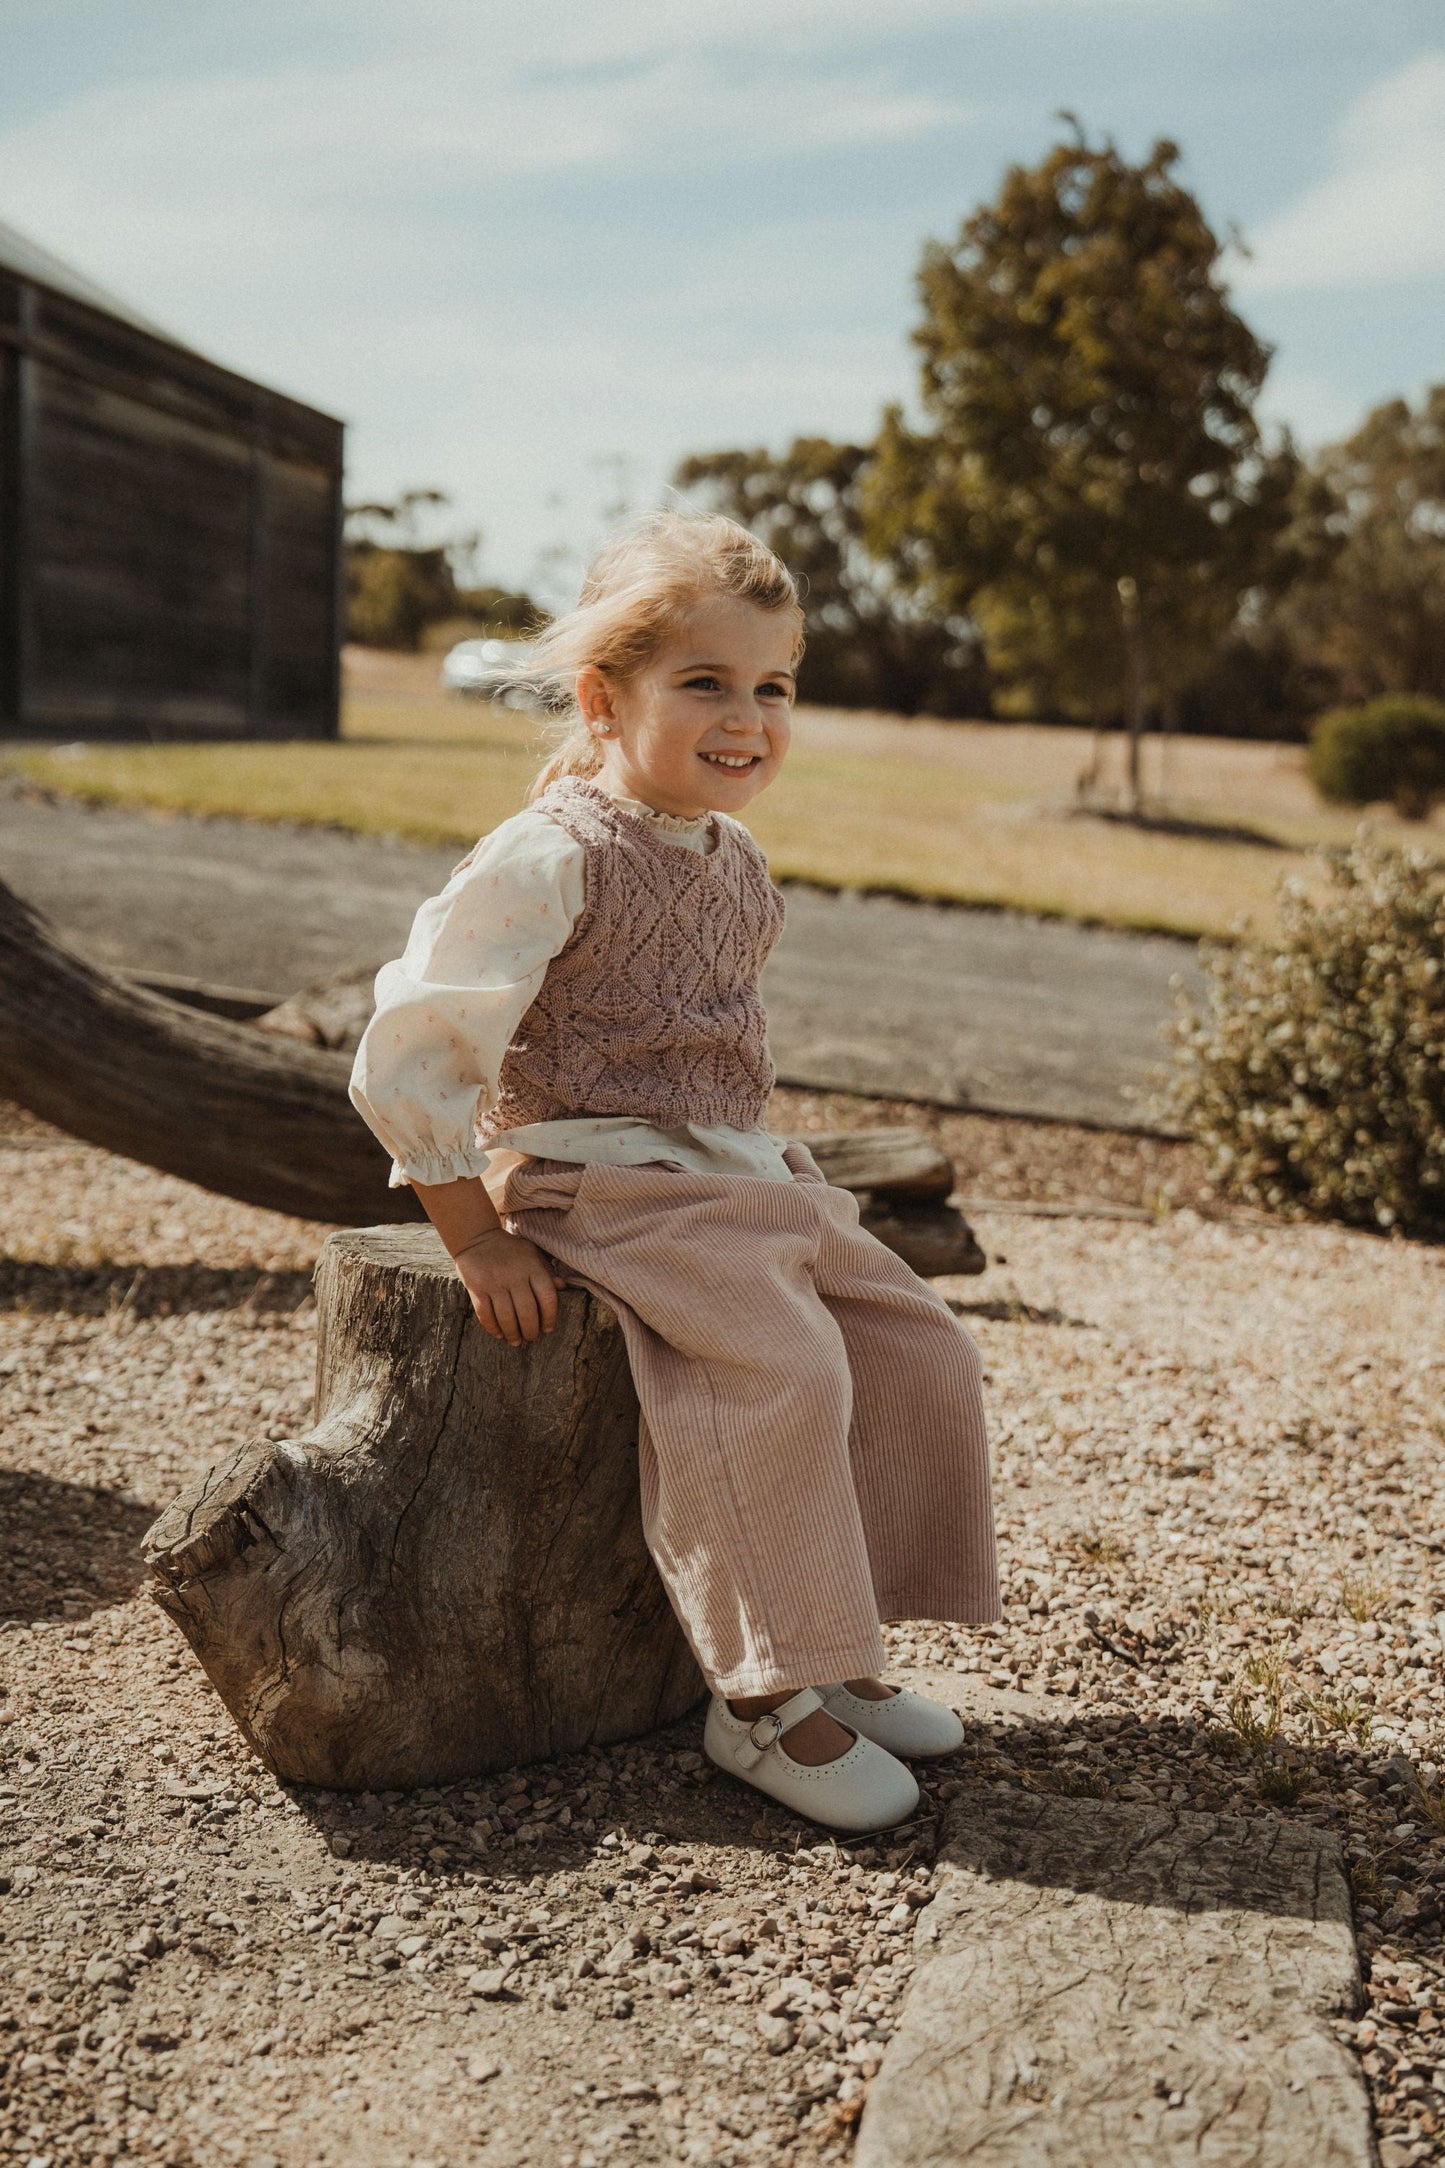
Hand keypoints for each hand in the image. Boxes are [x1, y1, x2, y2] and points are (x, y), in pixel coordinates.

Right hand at [453, 1228, 566, 1345]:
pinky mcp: (477, 1288)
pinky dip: (493, 1328)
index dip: (550, 1317)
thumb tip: (562, 1286)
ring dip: (512, 1333)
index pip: (547, 1298)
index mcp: (532, 1267)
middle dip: (531, 1330)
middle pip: (527, 1312)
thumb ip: (547, 1270)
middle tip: (531, 1337)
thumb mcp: (531, 1253)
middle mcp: (515, 1276)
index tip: (548, 1329)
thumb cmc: (509, 1249)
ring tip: (516, 1340)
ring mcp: (495, 1283)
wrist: (476, 1237)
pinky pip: (486, 1315)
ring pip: (507, 1317)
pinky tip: (499, 1334)